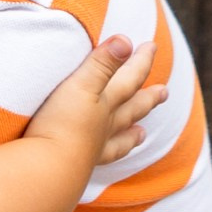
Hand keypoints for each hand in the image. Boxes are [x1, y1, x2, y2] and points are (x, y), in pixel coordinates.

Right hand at [25, 35, 164, 178]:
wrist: (47, 171)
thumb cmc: (61, 124)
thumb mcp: (81, 85)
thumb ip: (102, 63)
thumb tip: (127, 40)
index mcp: (104, 103)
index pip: (128, 79)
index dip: (140, 62)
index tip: (151, 46)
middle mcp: (103, 126)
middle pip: (130, 109)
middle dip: (146, 98)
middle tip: (164, 92)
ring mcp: (93, 149)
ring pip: (119, 138)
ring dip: (131, 133)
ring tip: (142, 134)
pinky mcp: (78, 167)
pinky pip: (101, 161)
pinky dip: (109, 158)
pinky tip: (105, 157)